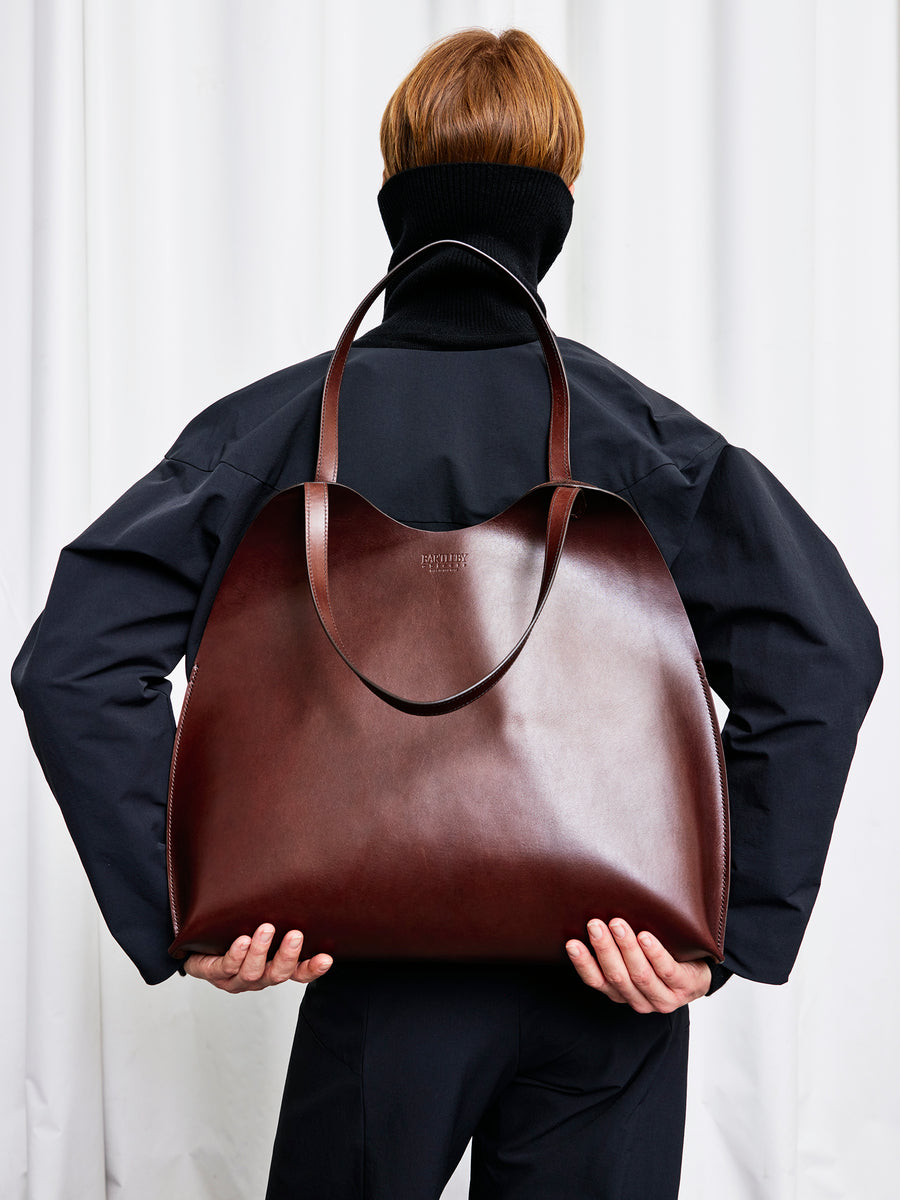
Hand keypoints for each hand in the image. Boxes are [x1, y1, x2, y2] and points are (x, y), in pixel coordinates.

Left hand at [183, 923, 332, 992]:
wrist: (197, 940)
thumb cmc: (235, 930)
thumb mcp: (261, 921)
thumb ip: (280, 912)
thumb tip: (300, 878)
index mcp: (274, 967)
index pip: (298, 972)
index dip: (312, 969)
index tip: (327, 958)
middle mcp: (258, 976)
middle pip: (278, 974)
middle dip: (287, 955)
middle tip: (295, 934)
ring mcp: (235, 978)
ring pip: (252, 973)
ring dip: (260, 951)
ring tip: (265, 929)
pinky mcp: (213, 973)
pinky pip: (225, 968)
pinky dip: (236, 955)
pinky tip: (242, 940)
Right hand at [566, 918, 710, 1012]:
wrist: (699, 973)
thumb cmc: (659, 962)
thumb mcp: (633, 961)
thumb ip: (615, 949)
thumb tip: (591, 916)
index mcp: (622, 993)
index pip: (597, 982)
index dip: (583, 964)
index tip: (572, 943)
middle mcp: (639, 999)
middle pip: (617, 976)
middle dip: (604, 949)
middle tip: (595, 924)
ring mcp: (662, 997)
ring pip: (640, 974)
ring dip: (627, 948)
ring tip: (618, 924)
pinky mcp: (684, 987)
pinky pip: (666, 971)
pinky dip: (654, 953)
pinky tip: (646, 937)